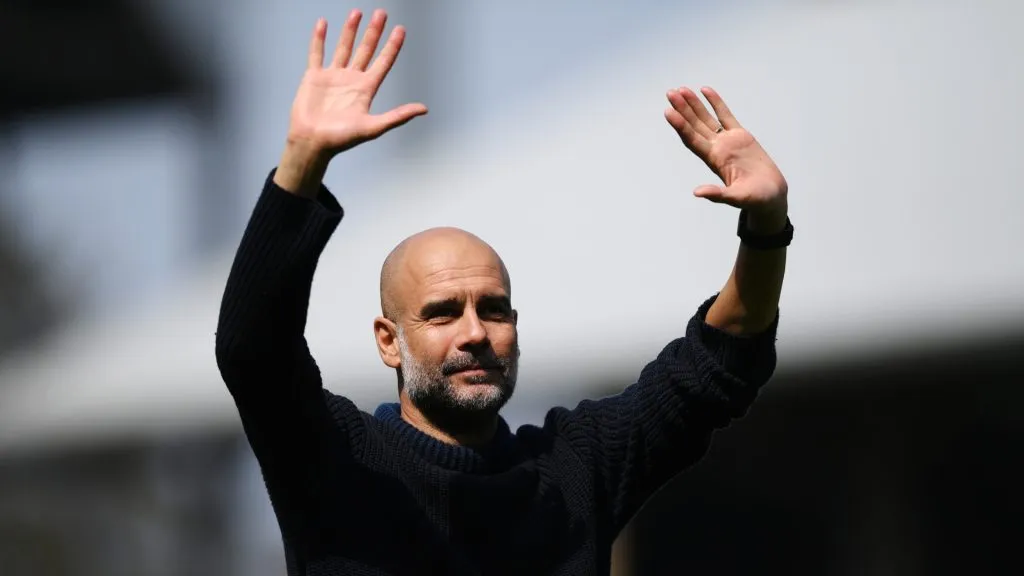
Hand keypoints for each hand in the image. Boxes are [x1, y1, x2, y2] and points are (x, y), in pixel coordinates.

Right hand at [288, 9, 426, 157]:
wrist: (312, 142)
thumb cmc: (341, 139)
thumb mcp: (373, 127)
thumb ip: (397, 116)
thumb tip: (424, 109)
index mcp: (366, 89)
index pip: (383, 62)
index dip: (392, 46)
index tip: (400, 29)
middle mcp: (351, 80)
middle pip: (366, 50)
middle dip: (374, 32)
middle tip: (381, 13)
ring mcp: (333, 77)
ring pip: (344, 48)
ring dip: (350, 30)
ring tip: (357, 12)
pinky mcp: (314, 77)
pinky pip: (317, 53)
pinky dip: (319, 38)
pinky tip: (323, 24)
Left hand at [665, 87, 786, 216]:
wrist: (771, 195)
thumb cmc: (755, 199)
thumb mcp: (736, 198)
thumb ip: (718, 195)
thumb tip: (697, 193)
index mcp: (714, 161)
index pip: (693, 140)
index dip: (681, 126)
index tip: (669, 112)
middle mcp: (717, 149)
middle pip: (695, 126)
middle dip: (683, 110)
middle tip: (670, 93)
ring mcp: (727, 141)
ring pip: (707, 118)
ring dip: (694, 105)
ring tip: (681, 90)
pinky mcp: (740, 136)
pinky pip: (725, 115)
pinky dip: (716, 103)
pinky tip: (705, 90)